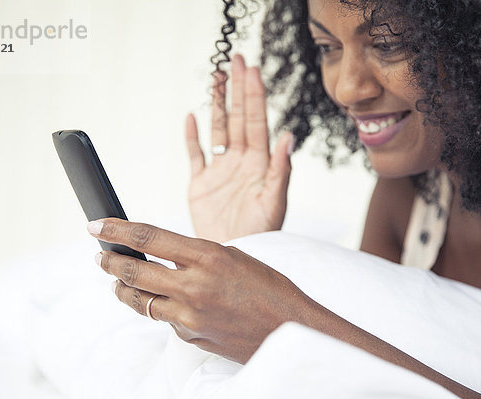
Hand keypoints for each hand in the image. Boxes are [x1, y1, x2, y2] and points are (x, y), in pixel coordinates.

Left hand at [88, 218, 312, 363]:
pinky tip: (161, 302)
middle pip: (134, 270)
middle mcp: (193, 286)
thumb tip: (165, 256)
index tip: (96, 225)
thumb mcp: (234, 256)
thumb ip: (196, 256)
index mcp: (207, 256)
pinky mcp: (190, 336)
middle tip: (99, 255)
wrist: (289, 329)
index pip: (149, 237)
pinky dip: (158, 308)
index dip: (117, 229)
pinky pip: (164, 319)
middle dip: (109, 261)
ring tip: (115, 280)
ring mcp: (189, 316)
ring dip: (122, 288)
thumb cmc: (269, 288)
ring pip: (139, 300)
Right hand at [185, 54, 293, 242]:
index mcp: (259, 163)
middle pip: (237, 118)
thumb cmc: (260, 234)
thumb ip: (281, 170)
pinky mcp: (200, 184)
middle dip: (237, 89)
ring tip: (216, 78)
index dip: (253, 95)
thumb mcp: (274, 202)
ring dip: (216, 105)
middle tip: (236, 60)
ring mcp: (220, 171)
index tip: (251, 69)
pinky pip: (196, 155)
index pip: (256, 121)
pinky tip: (192, 117)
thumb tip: (288, 136)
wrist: (233, 254)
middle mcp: (240, 162)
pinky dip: (192, 137)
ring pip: (217, 130)